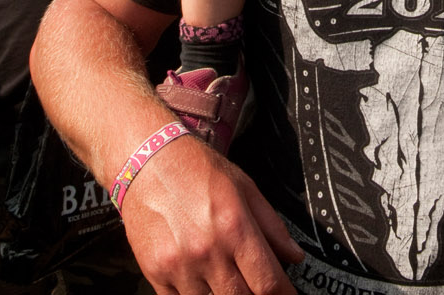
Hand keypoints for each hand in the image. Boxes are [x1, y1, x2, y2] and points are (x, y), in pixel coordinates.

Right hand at [119, 133, 302, 294]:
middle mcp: (208, 251)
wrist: (148, 161)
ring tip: (225, 277)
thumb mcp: (244, 186)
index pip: (268, 282)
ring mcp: (180, 266)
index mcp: (235, 227)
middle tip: (255, 285)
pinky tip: (202, 281)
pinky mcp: (155, 273)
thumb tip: (294, 257)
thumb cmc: (197, 169)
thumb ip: (272, 225)